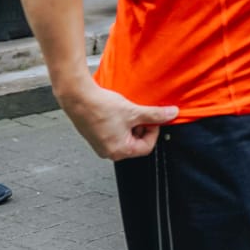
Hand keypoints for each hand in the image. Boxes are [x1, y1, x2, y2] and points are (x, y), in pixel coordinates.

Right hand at [58, 81, 177, 160]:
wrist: (78, 97)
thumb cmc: (101, 107)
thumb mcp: (134, 111)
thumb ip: (155, 115)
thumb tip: (172, 114)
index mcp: (119, 151)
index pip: (147, 147)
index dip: (153, 131)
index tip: (152, 119)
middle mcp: (108, 151)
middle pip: (136, 143)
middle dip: (141, 127)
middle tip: (139, 114)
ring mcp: (100, 144)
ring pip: (125, 137)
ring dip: (131, 124)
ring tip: (127, 111)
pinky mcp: (95, 136)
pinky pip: (114, 133)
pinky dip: (120, 123)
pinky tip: (117, 112)